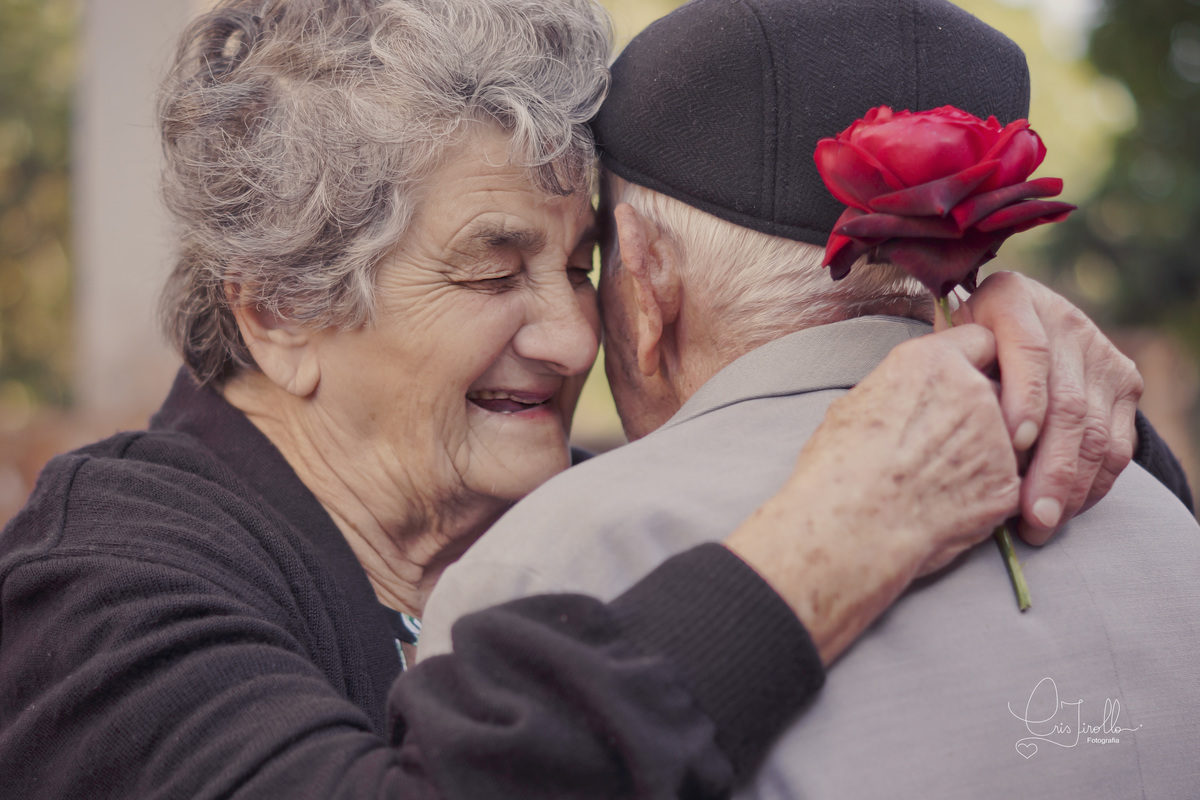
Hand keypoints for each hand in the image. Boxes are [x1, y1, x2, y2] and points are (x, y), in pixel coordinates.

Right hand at [725, 325, 1019, 664]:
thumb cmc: (837, 467)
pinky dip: (988, 492)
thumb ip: (901, 389)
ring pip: (1010, 437)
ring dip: (990, 451)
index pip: (982, 339)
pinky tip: (950, 505)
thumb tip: (907, 395)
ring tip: (943, 479)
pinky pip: (1008, 482)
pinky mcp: (1007, 487)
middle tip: (947, 440)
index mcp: (932, 360)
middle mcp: (975, 390)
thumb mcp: (856, 404)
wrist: (850, 528)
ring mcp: (998, 440)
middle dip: (985, 410)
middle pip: (1001, 389)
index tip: (962, 381)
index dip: (974, 361)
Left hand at [941, 272, 1143, 544]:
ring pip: (1095, 429)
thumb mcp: (942, 344)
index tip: (1012, 443)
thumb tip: (922, 426)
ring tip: (1042, 523)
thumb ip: (941, 369)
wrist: (1010, 323)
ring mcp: (1099, 351)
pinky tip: (1065, 509)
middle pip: (1067, 401)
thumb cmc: (957, 348)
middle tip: (1030, 514)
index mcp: (1011, 300)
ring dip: (1072, 485)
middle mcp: (1064, 320)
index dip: (1024, 397)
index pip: (1028, 349)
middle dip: (1051, 466)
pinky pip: (1116, 442)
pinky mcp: (1123, 381)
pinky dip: (1093, 482)